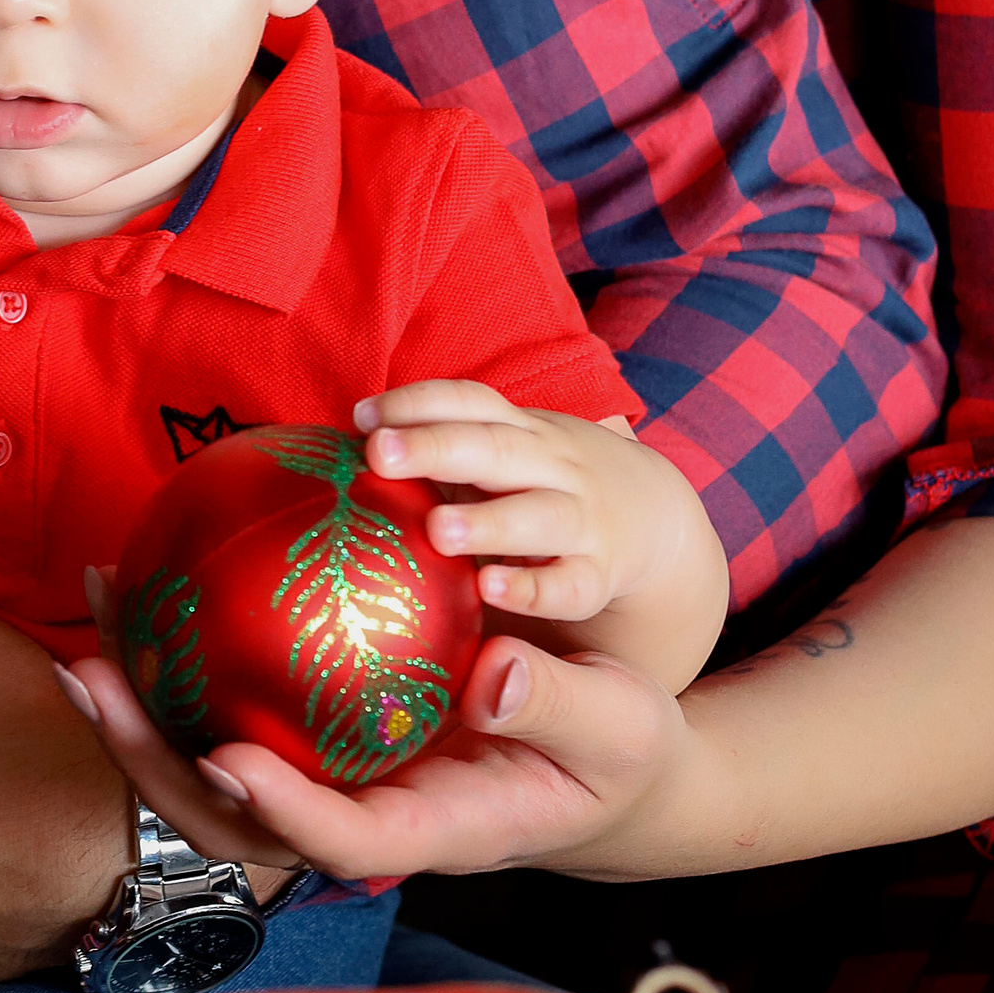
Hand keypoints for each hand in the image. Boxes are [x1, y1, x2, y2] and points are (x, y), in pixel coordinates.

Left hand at [56, 620, 697, 883]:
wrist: (599, 768)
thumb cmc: (615, 750)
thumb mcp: (624, 729)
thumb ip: (564, 705)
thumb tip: (498, 675)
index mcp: (435, 835)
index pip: (346, 842)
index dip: (280, 812)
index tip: (227, 758)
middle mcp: (362, 821)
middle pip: (234, 819)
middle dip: (152, 763)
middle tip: (90, 679)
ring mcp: (329, 786)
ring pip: (208, 773)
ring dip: (137, 712)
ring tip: (85, 634)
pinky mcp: (313, 743)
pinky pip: (229, 710)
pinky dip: (177, 661)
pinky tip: (142, 582)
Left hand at [354, 382, 708, 650]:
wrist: (655, 519)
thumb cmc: (541, 485)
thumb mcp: (502, 455)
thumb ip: (438, 452)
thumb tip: (337, 453)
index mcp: (520, 431)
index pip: (471, 403)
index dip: (418, 404)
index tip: (361, 416)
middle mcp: (552, 466)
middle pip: (495, 449)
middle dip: (436, 447)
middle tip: (378, 455)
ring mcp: (581, 519)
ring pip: (537, 515)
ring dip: (488, 520)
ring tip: (438, 530)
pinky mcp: (597, 575)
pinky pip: (568, 583)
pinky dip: (533, 587)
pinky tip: (490, 590)